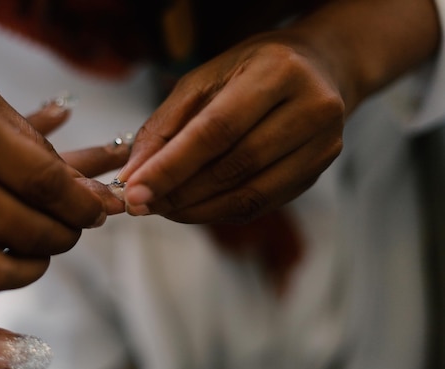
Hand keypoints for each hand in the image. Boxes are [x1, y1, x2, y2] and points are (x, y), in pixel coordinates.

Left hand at [117, 31, 344, 223]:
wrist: (316, 69)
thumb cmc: (251, 70)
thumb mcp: (203, 80)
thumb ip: (165, 126)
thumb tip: (133, 174)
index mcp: (277, 71)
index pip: (217, 130)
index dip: (172, 166)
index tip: (134, 191)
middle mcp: (311, 107)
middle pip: (235, 166)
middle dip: (180, 192)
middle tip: (141, 204)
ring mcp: (322, 144)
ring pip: (251, 194)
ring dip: (197, 210)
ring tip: (162, 208)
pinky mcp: (318, 172)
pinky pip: (261, 204)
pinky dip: (219, 211)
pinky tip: (192, 208)